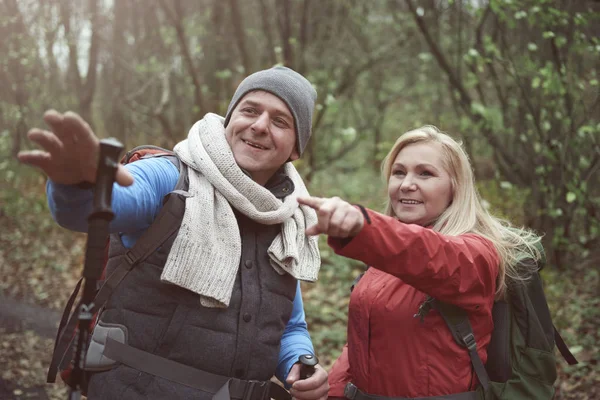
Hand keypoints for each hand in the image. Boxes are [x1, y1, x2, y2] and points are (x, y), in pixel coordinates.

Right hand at [17, 110, 132, 185]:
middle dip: (57, 121)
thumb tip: (129, 182)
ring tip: (34, 134)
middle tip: (51, 116)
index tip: (70, 116)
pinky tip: (23, 156)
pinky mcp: (47, 161)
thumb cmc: (97, 167)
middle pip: (63, 129)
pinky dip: (29, 157)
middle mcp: (70, 142)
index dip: (76, 124)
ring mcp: (57, 150)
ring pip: (48, 140)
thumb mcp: (108, 170)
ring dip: (41, 136)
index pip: (82, 131)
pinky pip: (36, 158)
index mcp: (86, 142)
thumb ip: (118, 174)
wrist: (84, 177)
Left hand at [287, 363, 328, 399]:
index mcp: (322, 374)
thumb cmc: (303, 370)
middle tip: (292, 390)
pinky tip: (298, 398)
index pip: (315, 382)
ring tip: (294, 395)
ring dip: (302, 399)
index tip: (293, 385)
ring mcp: (324, 394)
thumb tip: (290, 381)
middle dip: (301, 394)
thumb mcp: (298, 367)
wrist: (305, 375)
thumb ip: (293, 372)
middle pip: (315, 393)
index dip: (303, 385)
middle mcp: (325, 385)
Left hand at [297, 196, 363, 237]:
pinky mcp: (354, 213)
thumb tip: (307, 232)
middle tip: (325, 231)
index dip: (306, 200)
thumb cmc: (335, 220)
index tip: (298, 199)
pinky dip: (342, 233)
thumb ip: (317, 227)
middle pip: (324, 212)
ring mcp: (345, 206)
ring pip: (335, 223)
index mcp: (324, 203)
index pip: (314, 201)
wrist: (355, 219)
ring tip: (336, 231)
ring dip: (334, 232)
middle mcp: (334, 202)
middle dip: (323, 225)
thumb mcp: (325, 222)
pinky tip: (343, 231)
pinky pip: (345, 227)